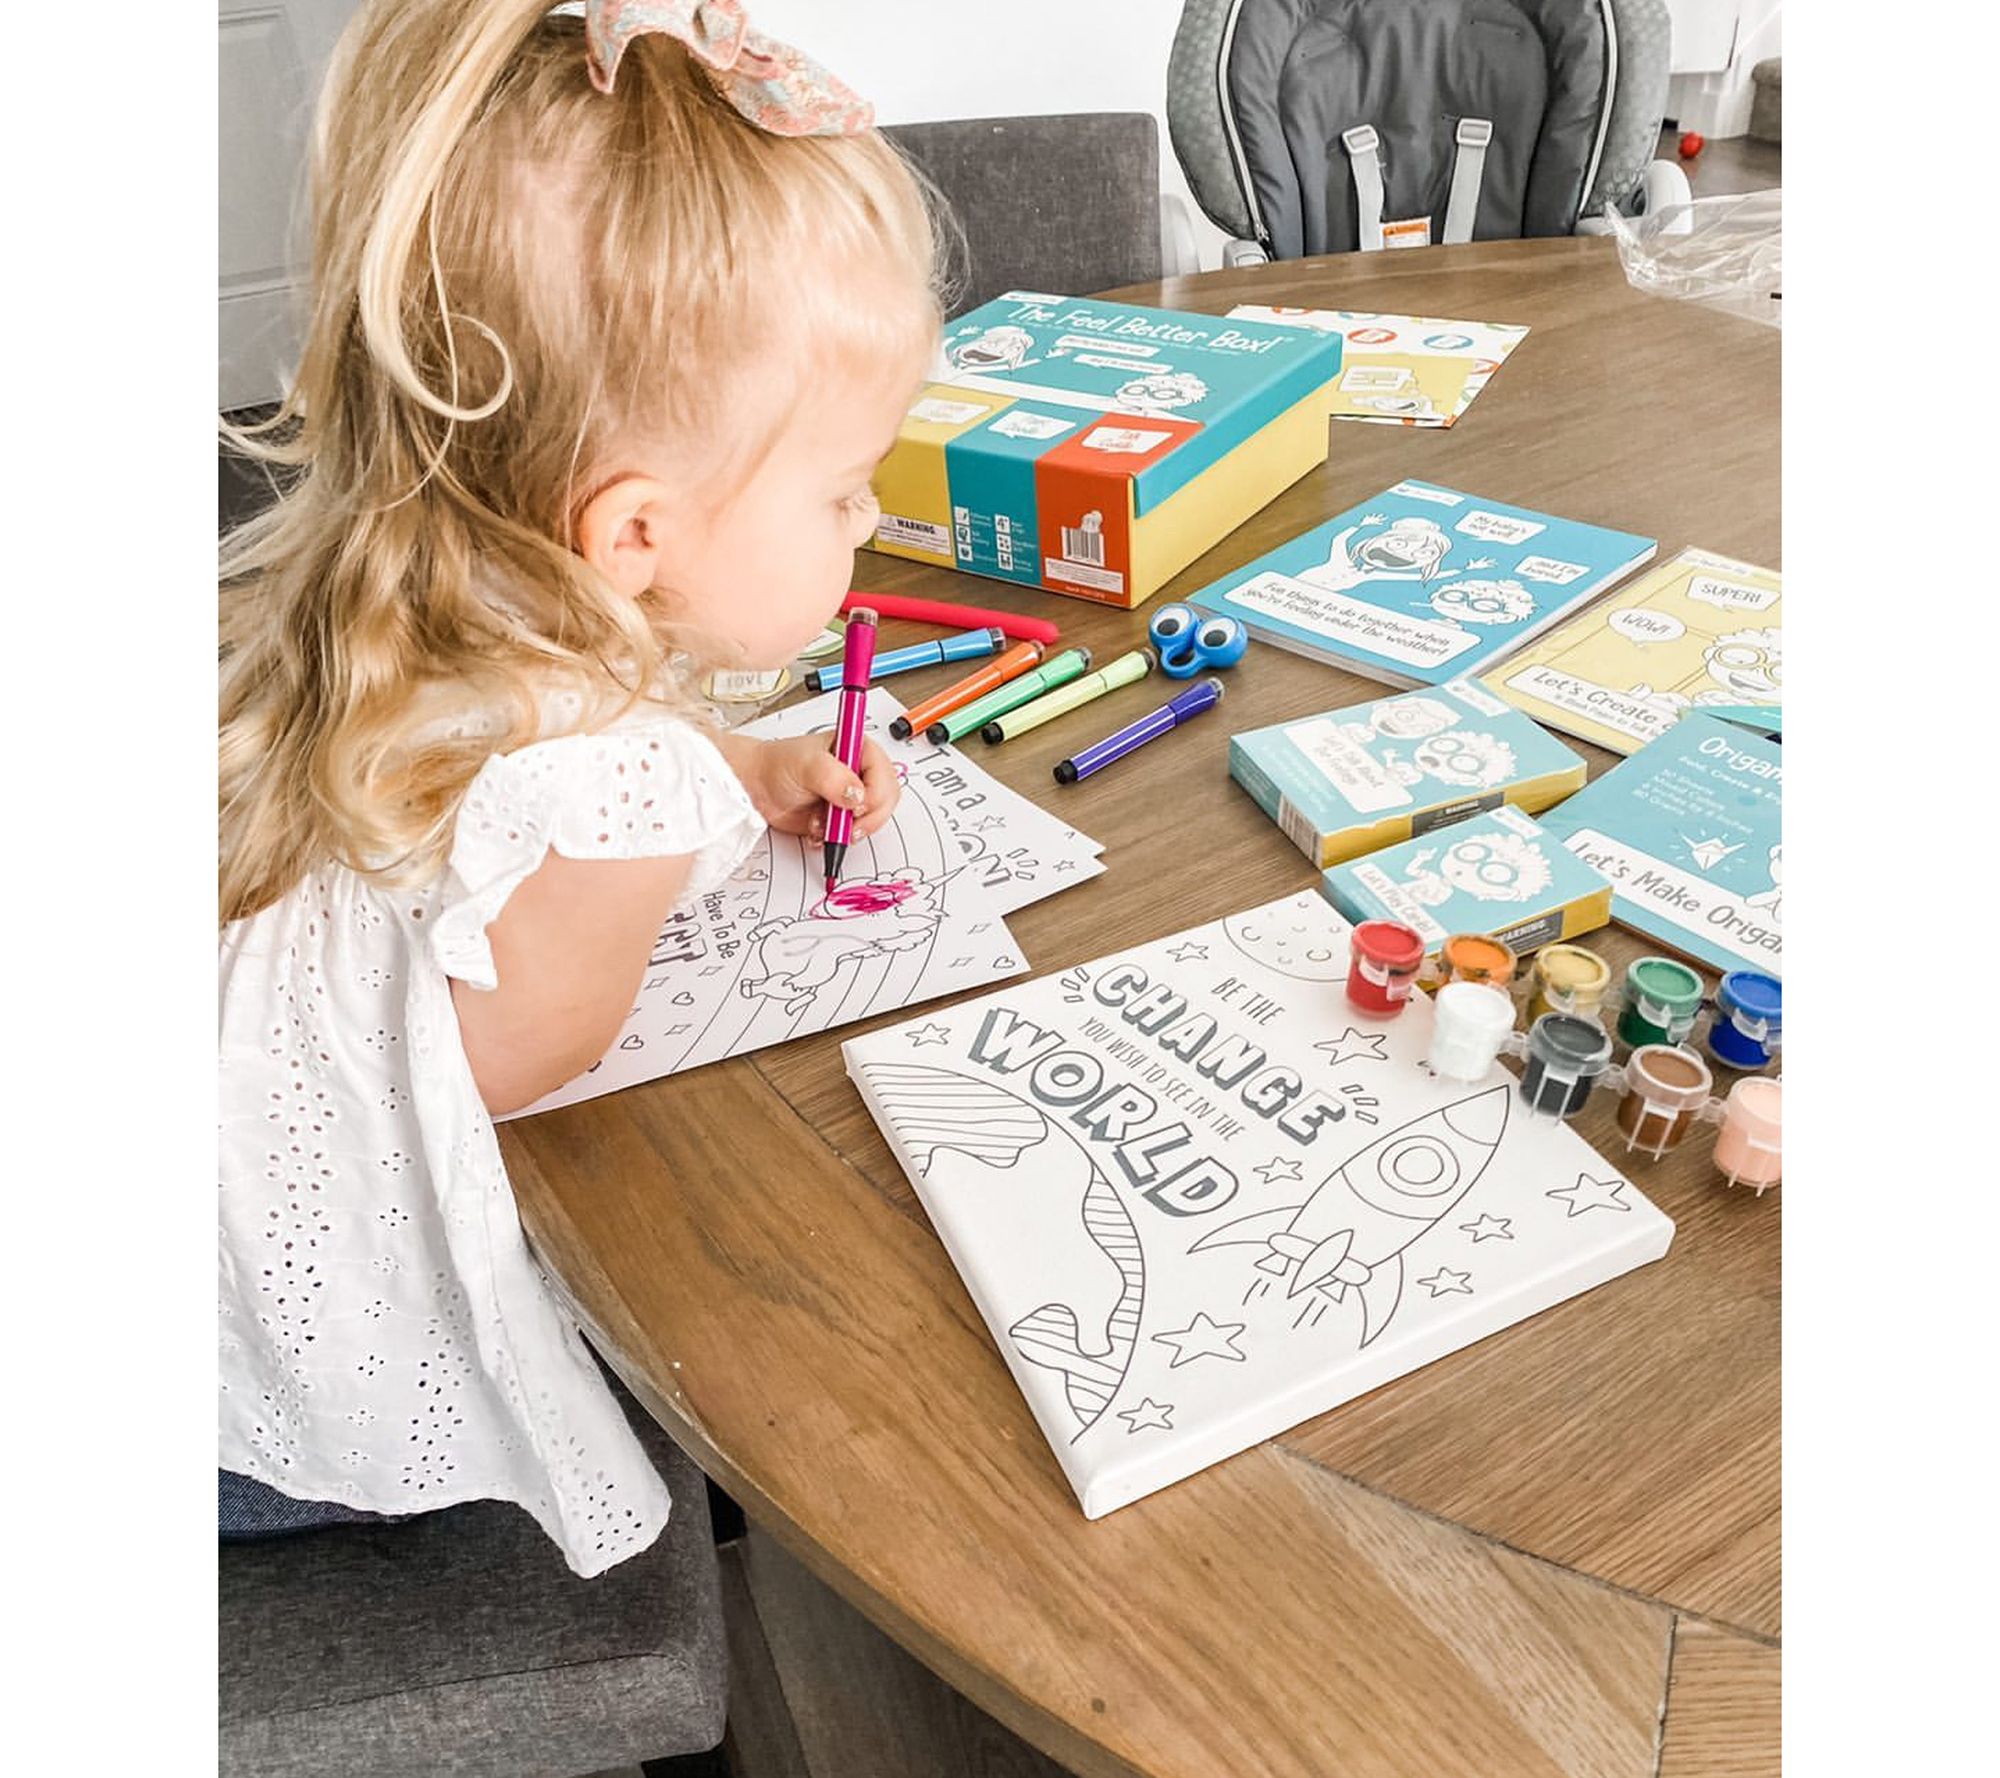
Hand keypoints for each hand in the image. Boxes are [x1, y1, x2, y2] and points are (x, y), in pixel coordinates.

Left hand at [730, 732, 900, 839]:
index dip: (874, 795)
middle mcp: (860, 772)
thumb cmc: (778, 766)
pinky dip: (837, 839)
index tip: (855, 807)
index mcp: (858, 749)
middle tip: (845, 825)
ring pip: (872, 821)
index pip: (885, 775)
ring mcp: (853, 796)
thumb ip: (833, 777)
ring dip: (848, 829)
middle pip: (886, 801)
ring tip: (822, 823)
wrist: (756, 788)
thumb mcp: (805, 764)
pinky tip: (818, 830)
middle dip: (867, 818)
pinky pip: (854, 834)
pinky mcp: (843, 817)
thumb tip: (858, 795)